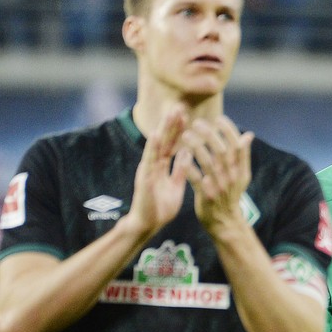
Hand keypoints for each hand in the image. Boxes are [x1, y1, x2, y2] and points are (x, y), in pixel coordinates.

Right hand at [125, 106, 189, 236]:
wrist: (148, 225)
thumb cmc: (160, 208)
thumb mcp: (175, 186)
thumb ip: (180, 170)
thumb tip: (187, 153)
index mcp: (161, 167)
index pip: (171, 144)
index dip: (178, 130)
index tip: (186, 115)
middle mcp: (153, 165)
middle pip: (164, 140)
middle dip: (171, 123)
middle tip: (179, 106)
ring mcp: (147, 170)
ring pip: (156, 146)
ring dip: (163, 129)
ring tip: (170, 113)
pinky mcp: (144, 178)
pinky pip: (149, 161)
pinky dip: (153, 147)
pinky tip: (157, 134)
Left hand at [181, 115, 253, 232]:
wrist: (225, 221)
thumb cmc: (230, 195)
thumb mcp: (242, 176)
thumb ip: (243, 155)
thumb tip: (249, 135)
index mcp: (240, 170)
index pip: (237, 145)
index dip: (228, 130)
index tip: (218, 119)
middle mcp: (231, 177)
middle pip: (221, 151)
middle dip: (210, 134)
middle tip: (197, 122)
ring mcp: (219, 186)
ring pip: (207, 162)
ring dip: (196, 146)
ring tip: (186, 134)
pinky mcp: (206, 195)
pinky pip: (196, 178)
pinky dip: (189, 166)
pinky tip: (181, 156)